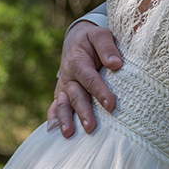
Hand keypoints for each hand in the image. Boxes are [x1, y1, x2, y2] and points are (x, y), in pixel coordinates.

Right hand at [46, 21, 121, 137]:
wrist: (76, 39)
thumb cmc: (92, 39)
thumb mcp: (100, 34)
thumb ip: (107, 47)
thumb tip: (116, 64)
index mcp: (77, 61)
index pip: (89, 78)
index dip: (100, 91)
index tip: (111, 105)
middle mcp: (68, 76)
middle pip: (75, 95)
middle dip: (83, 111)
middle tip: (90, 127)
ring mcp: (63, 86)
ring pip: (63, 104)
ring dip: (64, 119)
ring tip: (68, 134)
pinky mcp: (61, 94)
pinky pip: (55, 107)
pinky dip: (53, 119)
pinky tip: (53, 133)